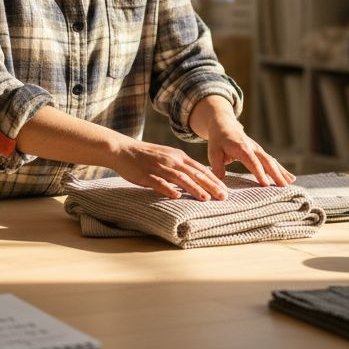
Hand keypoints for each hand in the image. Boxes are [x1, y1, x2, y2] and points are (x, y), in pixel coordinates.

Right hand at [112, 139, 227, 200]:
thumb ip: (181, 166)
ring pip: (180, 179)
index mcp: (178, 156)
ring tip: (206, 198)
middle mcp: (171, 160)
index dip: (214, 179)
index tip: (225, 189)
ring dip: (194, 189)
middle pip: (195, 174)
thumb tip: (197, 177)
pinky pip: (159, 182)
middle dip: (210, 186)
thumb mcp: (168, 156)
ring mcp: (159, 167)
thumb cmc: (146, 156)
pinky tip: (177, 196)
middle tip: (223, 197)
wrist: (123, 150)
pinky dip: (168, 189)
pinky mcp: (146, 175)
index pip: (200, 169)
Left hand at [206, 113, 294, 187]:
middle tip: (283, 187)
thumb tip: (219, 182)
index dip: (259, 173)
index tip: (265, 184)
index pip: (252, 162)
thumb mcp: (213, 153)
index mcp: (241, 148)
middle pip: (267, 162)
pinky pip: (272, 161)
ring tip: (290, 183)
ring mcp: (258, 149)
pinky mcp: (261, 152)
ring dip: (281, 172)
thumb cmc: (218, 141)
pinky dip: (281, 169)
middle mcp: (253, 148)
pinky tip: (290, 178)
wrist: (224, 125)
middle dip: (276, 174)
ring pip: (272, 161)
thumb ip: (217, 167)